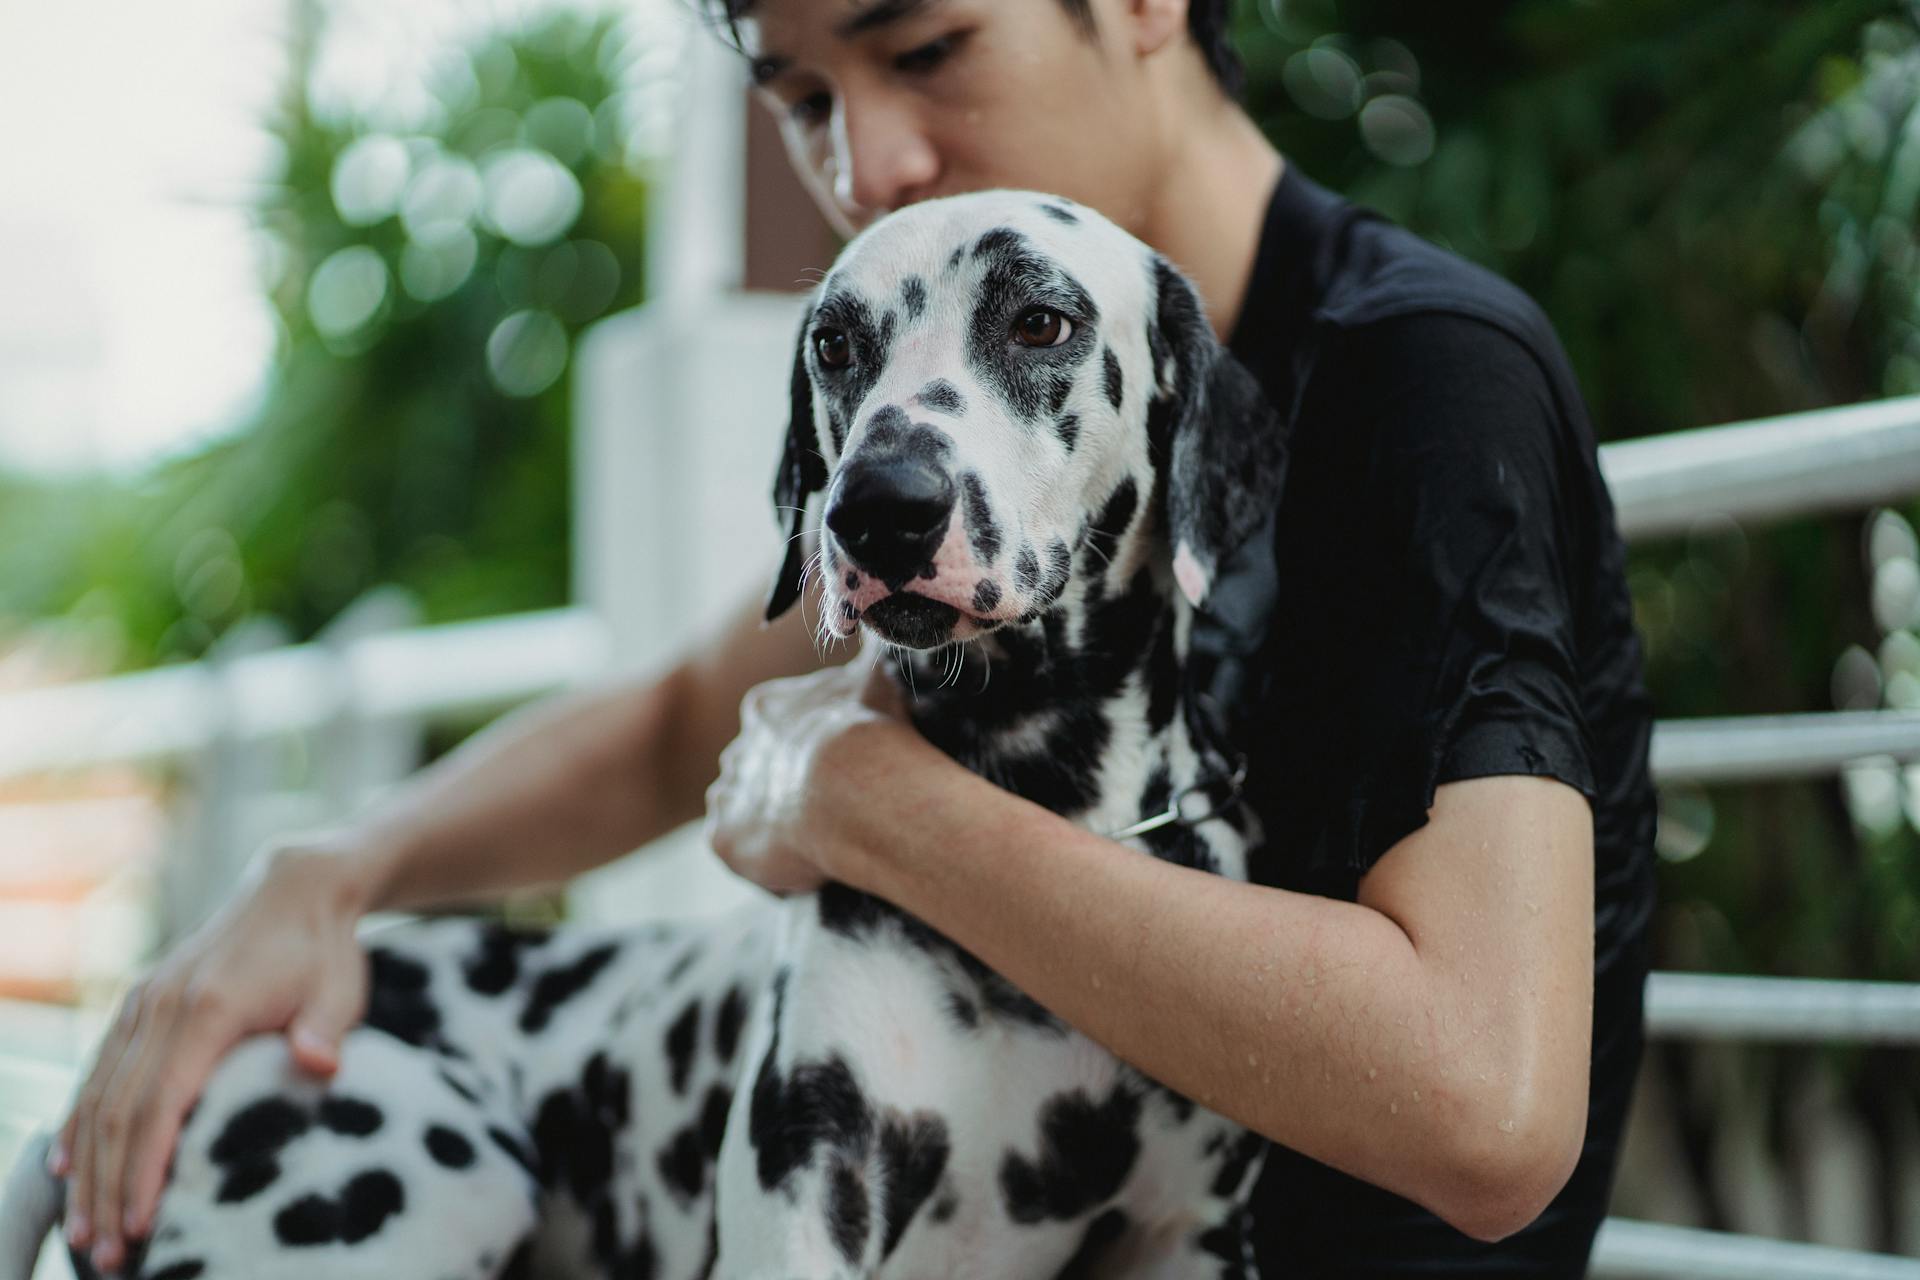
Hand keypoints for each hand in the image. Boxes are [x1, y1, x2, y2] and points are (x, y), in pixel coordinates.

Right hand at [54, 841, 371, 1272]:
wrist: (296, 889)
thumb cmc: (324, 950)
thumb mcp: (340, 988)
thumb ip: (325, 1031)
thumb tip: (320, 1064)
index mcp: (208, 1008)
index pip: (163, 1103)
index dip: (145, 1169)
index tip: (140, 1224)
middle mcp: (161, 1007)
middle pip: (119, 1112)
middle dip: (108, 1189)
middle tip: (108, 1253)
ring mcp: (144, 1004)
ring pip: (99, 1097)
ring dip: (87, 1168)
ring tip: (83, 1231)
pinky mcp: (141, 1004)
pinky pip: (100, 1072)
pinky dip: (80, 1122)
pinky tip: (68, 1166)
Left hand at [704, 661, 910, 895]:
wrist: (851, 788)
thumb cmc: (869, 731)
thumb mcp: (877, 679)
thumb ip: (874, 658)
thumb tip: (883, 621)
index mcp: (766, 708)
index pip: (775, 724)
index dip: (806, 747)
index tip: (835, 764)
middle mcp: (737, 748)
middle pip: (756, 768)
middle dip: (784, 784)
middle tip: (829, 805)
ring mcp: (726, 795)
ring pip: (742, 808)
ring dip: (769, 822)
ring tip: (814, 839)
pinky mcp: (721, 839)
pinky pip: (736, 850)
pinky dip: (763, 859)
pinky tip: (797, 864)